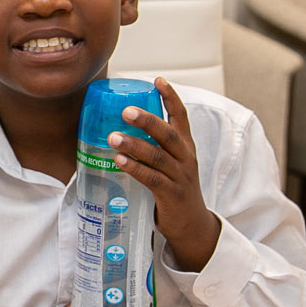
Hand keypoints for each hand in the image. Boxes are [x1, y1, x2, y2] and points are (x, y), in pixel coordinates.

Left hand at [108, 77, 221, 271]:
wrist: (192, 226)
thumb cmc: (174, 191)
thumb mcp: (169, 165)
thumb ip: (152, 149)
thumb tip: (118, 132)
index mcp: (185, 148)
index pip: (181, 117)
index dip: (170, 97)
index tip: (157, 80)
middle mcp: (186, 159)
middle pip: (168, 134)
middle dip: (148, 120)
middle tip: (125, 110)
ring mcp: (180, 177)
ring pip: (157, 156)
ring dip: (134, 145)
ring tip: (112, 137)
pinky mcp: (172, 195)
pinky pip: (152, 179)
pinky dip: (135, 168)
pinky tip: (119, 161)